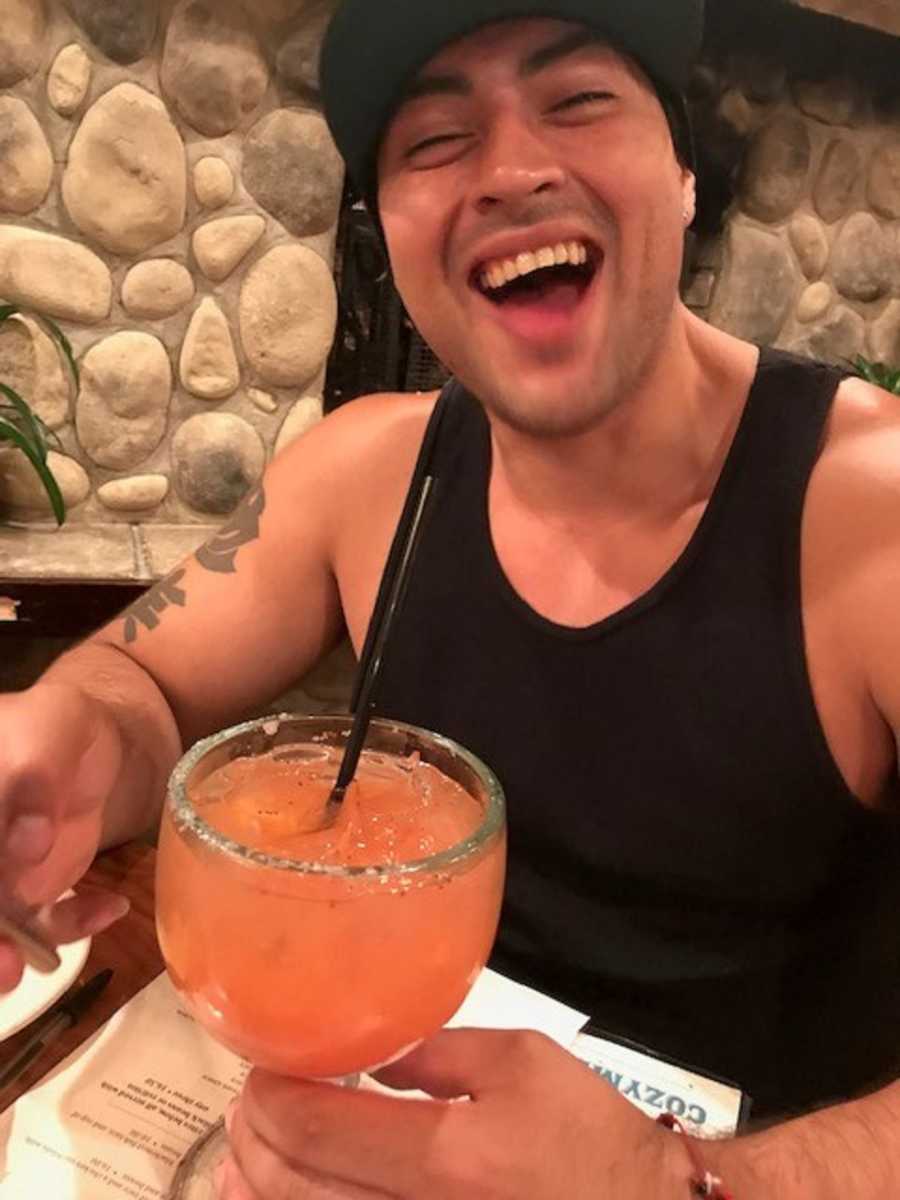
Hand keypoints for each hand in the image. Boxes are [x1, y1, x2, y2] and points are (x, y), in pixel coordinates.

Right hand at [0, 683, 129, 990]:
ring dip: (8, 952)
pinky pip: (41, 924)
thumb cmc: (58, 724)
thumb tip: (25, 842)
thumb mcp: (51, 727)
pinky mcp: (27, 893)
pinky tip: (111, 905)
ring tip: (34, 965)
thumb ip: (35, 774)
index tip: (0, 911)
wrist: (90, 741)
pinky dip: (73, 924)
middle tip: (4, 969)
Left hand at [218, 1028, 681, 1198]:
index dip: (274, 1096)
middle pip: (298, 1189)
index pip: (321, 1127)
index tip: (261, 1068)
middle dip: (255, 1142)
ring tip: (237, 1164)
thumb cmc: (586, 1135)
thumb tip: (373, 1054)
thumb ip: (438, 1054)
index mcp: (442, 1156)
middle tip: (245, 1108)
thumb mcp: (521, 1063)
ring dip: (259, 1192)